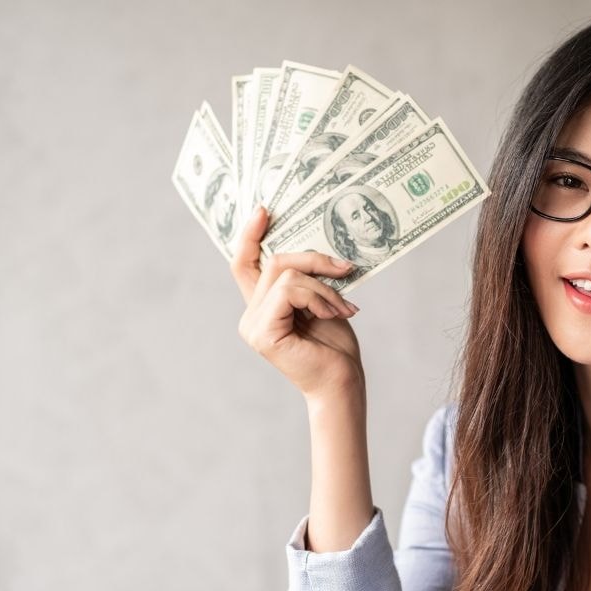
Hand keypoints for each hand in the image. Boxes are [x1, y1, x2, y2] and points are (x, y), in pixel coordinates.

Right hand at [231, 207, 363, 400]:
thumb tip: (313, 247)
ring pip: (285, 274)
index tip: (265, 209)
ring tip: (343, 306)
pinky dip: (318, 297)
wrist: (343, 382)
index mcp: (261, 306)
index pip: (245, 264)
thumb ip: (306, 278)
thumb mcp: (321, 300)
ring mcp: (253, 325)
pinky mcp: (263, 332)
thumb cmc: (335, 346)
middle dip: (313, 259)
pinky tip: (335, 314)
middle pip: (273, 261)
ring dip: (323, 286)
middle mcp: (250, 315)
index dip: (251, 235)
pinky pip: (290, 291)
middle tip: (345, 269)